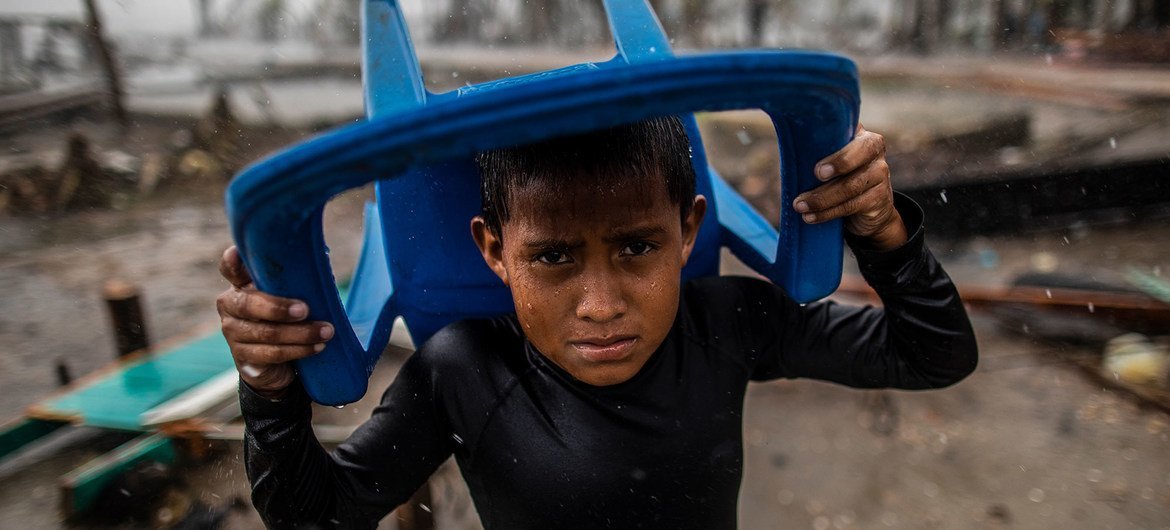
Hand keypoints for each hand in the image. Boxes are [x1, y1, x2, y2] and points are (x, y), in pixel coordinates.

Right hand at [216, 246, 333, 397]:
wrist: (279, 362)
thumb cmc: (288, 318)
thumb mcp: (290, 296)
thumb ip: (298, 283)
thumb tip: (324, 270)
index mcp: (242, 284)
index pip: (230, 269)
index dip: (233, 262)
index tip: (237, 252)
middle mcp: (231, 305)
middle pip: (248, 304)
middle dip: (278, 308)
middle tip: (305, 310)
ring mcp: (233, 332)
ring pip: (265, 333)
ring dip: (300, 333)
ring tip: (326, 332)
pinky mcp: (243, 356)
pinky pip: (272, 354)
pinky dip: (298, 350)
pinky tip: (317, 347)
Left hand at [792, 124, 906, 250]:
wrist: (869, 211)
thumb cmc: (839, 180)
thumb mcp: (830, 163)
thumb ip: (817, 154)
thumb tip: (788, 155)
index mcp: (860, 136)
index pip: (852, 132)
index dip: (838, 148)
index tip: (818, 167)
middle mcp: (874, 152)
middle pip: (861, 153)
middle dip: (838, 164)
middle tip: (815, 176)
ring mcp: (880, 175)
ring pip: (852, 185)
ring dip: (823, 198)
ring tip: (800, 206)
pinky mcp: (880, 199)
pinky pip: (852, 205)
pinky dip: (828, 213)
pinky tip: (811, 217)